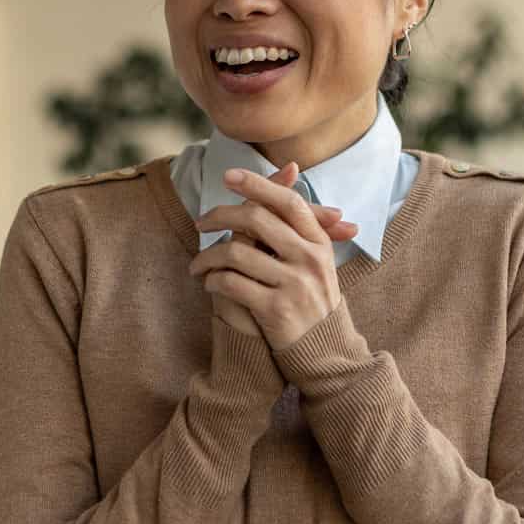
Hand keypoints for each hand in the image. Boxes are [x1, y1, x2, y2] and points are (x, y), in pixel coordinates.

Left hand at [190, 163, 344, 348]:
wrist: (325, 352)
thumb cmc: (312, 300)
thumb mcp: (315, 260)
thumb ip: (298, 223)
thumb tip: (287, 171)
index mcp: (318, 242)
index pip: (288, 202)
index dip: (258, 184)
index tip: (229, 176)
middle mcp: (309, 259)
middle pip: (256, 220)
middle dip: (220, 216)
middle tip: (200, 222)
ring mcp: (293, 284)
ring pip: (236, 253)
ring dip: (207, 256)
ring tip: (198, 265)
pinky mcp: (275, 309)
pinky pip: (231, 284)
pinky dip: (213, 281)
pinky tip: (208, 284)